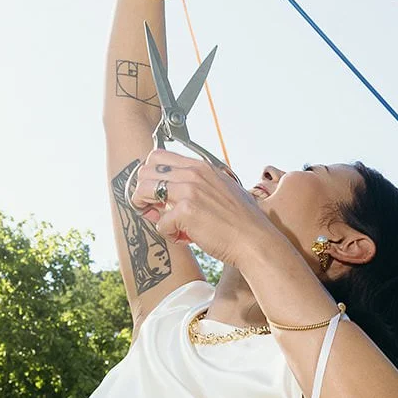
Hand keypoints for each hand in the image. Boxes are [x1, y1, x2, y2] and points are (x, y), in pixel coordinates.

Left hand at [128, 150, 265, 265]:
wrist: (255, 241)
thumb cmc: (241, 221)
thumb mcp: (222, 190)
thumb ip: (199, 186)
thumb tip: (171, 198)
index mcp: (201, 166)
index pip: (158, 157)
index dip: (151, 176)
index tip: (156, 194)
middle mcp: (193, 173)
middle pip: (145, 171)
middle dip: (142, 192)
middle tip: (155, 210)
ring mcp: (189, 190)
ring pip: (142, 191)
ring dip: (148, 211)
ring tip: (167, 224)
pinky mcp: (186, 211)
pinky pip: (159, 223)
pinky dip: (169, 234)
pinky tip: (185, 238)